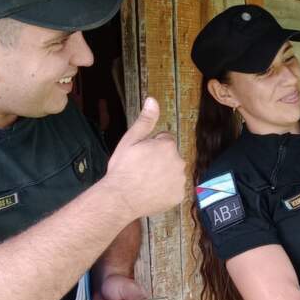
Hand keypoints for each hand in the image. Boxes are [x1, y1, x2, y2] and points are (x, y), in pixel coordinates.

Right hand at [105, 97, 185, 218]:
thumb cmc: (122, 168)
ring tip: (145, 182)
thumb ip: (145, 121)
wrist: (120, 198)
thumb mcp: (130, 140)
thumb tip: (153, 100)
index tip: (140, 156)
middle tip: (142, 169)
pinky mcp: (179, 196)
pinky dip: (166, 191)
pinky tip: (152, 192)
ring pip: (173, 173)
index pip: (165, 141)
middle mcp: (179, 161)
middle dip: (160, 160)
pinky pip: (174, 189)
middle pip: (171, 157)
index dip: (152, 147)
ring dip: (164, 175)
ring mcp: (180, 180)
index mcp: (168, 146)